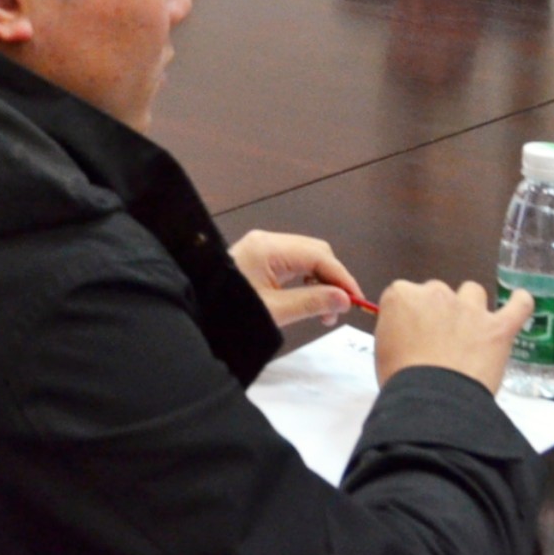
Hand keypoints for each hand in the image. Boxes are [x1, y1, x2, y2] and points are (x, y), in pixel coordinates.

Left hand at [230, 230, 362, 328]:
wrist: (196, 312)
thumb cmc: (228, 311)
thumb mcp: (274, 311)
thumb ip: (312, 302)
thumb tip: (345, 298)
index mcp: (268, 247)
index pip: (319, 255)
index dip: (342, 277)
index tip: (357, 301)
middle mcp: (267, 241)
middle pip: (315, 252)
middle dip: (333, 279)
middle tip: (340, 310)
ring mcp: (262, 249)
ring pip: (307, 258)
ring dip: (322, 282)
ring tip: (325, 313)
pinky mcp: (260, 259)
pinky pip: (293, 265)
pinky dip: (307, 281)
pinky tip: (311, 302)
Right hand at [373, 279, 532, 395]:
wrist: (432, 399)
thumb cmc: (401, 379)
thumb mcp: (383, 349)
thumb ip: (396, 330)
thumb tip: (409, 334)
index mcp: (402, 296)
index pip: (405, 294)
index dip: (410, 315)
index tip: (411, 333)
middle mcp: (436, 293)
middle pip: (437, 292)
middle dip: (438, 311)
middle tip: (438, 340)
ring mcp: (470, 308)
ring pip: (472, 292)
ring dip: (471, 306)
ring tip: (470, 330)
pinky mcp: (498, 327)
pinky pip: (518, 306)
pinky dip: (520, 303)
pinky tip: (519, 302)